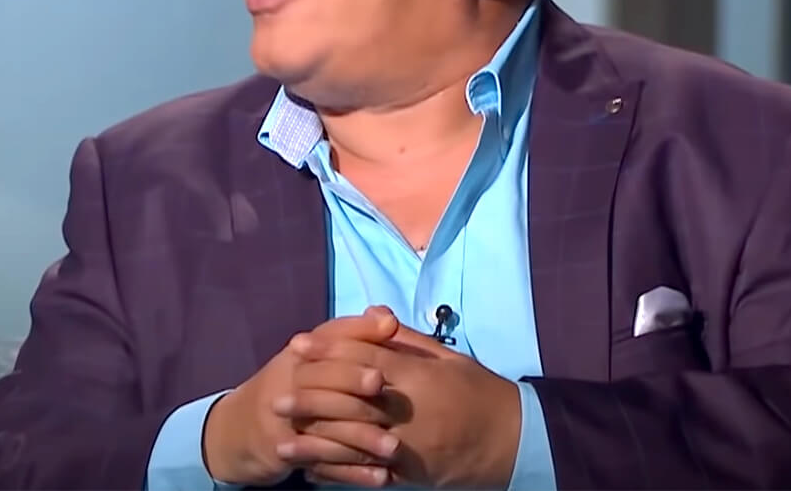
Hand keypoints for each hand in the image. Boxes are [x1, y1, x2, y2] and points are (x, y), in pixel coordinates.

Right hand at [203, 308, 401, 486]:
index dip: (355, 355)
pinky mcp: (286, 453)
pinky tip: (380, 478)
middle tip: (391, 404)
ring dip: (362, 440)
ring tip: (394, 449)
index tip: (383, 364)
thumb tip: (389, 317)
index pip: (327, 348)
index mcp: (302, 354)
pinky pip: (322, 464)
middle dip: (357, 395)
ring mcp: (285, 422)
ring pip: (326, 431)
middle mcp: (290, 384)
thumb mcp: (315, 351)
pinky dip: (351, 473)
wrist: (239, 427)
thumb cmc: (290, 383)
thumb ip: (354, 333)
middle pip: (324, 389)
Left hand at [281, 323, 521, 487]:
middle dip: (312, 397)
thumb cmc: (479, 390)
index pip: (365, 359)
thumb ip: (409, 339)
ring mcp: (408, 446)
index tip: (299, 345)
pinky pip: (367, 474)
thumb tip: (375, 317)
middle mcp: (409, 410)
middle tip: (278, 395)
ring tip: (282, 440)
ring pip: (353, 442)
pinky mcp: (410, 474)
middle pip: (352, 401)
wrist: (512, 440)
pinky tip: (310, 472)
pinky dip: (337, 473)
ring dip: (315, 442)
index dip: (329, 350)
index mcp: (418, 376)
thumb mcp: (449, 357)